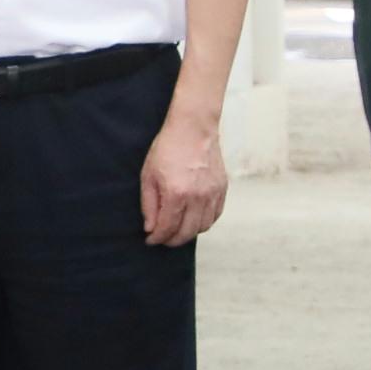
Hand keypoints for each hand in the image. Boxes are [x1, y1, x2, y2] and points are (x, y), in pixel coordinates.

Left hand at [139, 112, 227, 246]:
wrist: (194, 129)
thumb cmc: (168, 148)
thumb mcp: (148, 176)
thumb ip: (149, 205)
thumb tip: (151, 228)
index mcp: (176, 193)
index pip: (167, 228)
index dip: (157, 238)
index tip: (151, 239)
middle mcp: (197, 197)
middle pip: (187, 232)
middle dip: (172, 240)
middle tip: (163, 239)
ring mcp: (212, 193)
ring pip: (203, 227)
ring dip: (189, 233)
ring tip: (178, 229)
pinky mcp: (222, 189)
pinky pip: (215, 215)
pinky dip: (204, 222)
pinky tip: (194, 219)